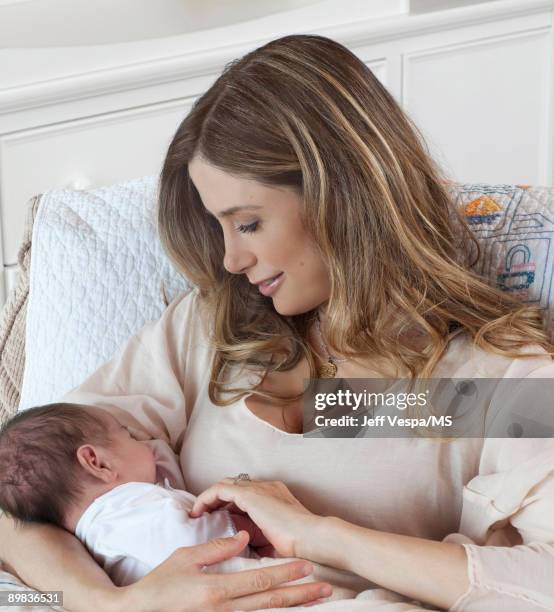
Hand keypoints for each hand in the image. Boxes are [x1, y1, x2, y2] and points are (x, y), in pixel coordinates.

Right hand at [114, 531, 331, 610]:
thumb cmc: (161, 584)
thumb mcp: (185, 558)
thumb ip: (216, 549)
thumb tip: (242, 536)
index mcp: (216, 590)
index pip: (259, 581)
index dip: (285, 574)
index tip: (307, 566)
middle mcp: (224, 610)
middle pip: (270, 602)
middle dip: (300, 594)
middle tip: (324, 588)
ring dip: (292, 607)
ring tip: (315, 600)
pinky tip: (286, 610)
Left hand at [190, 479, 317, 557]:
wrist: (312, 537)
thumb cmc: (301, 544)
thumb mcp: (277, 539)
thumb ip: (263, 538)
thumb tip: (247, 547)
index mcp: (274, 495)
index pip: (246, 492)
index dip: (229, 503)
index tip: (218, 518)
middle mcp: (266, 487)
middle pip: (234, 484)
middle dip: (217, 498)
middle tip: (204, 514)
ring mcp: (259, 488)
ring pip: (225, 484)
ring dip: (209, 498)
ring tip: (198, 513)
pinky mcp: (250, 494)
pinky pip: (220, 490)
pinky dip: (207, 498)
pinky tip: (199, 512)